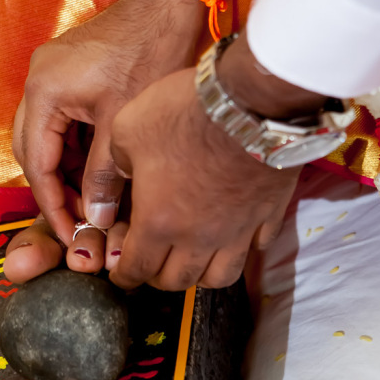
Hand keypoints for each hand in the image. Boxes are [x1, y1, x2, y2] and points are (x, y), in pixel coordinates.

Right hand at [13, 0, 258, 245]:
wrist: (172, 0)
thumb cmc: (152, 52)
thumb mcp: (124, 125)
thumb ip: (104, 175)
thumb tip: (96, 217)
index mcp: (44, 92)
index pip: (36, 166)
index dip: (54, 205)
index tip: (72, 234)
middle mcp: (38, 81)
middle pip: (30, 151)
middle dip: (53, 189)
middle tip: (79, 221)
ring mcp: (52, 72)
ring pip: (44, 136)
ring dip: (63, 168)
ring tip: (91, 199)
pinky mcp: (70, 68)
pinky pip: (60, 117)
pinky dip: (74, 145)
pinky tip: (97, 166)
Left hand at [108, 68, 300, 290]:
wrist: (248, 99)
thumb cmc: (182, 113)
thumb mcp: (126, 131)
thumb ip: (112, 171)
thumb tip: (110, 196)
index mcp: (158, 222)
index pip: (136, 269)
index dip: (124, 277)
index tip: (120, 274)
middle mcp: (198, 237)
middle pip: (177, 280)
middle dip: (158, 278)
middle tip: (151, 264)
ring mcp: (238, 230)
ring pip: (220, 276)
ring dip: (201, 274)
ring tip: (191, 259)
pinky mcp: (269, 214)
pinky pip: (258, 248)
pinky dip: (244, 250)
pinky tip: (235, 237)